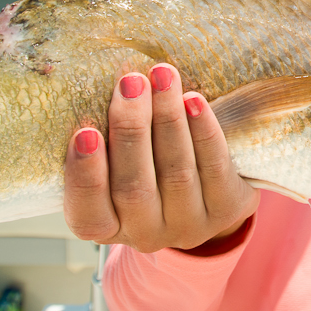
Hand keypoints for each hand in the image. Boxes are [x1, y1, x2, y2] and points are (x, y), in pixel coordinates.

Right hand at [64, 64, 258, 252]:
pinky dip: (203, 131)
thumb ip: (105, 136)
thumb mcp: (116, 160)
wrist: (206, 190)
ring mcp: (187, 226)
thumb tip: (104, 85)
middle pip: (134, 188)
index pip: (88, 215)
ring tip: (162, 77)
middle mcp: (144, 233)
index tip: (85, 133)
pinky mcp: (224, 209)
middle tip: (130, 83)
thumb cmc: (146, 165)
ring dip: (168, 119)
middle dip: (131, 129)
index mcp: (105, 225)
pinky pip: (215, 168)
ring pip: (176, 173)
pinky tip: (194, 100)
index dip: (85, 176)